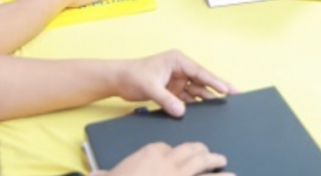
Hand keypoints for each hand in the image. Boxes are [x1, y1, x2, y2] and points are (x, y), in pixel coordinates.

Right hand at [102, 142, 230, 175]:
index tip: (176, 157)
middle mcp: (169, 159)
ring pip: (203, 161)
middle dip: (200, 150)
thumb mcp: (107, 175)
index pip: (166, 148)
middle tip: (208, 153)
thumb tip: (98, 174)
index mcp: (151, 152)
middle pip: (190, 149)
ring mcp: (181, 173)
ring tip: (223, 161)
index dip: (173, 154)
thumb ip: (106, 173)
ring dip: (215, 160)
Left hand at [113, 50, 236, 116]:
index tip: (227, 89)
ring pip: (196, 91)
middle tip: (234, 96)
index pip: (200, 72)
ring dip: (206, 99)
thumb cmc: (133, 76)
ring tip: (221, 108)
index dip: (214, 81)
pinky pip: (187, 98)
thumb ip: (167, 99)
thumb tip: (182, 112)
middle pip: (202, 81)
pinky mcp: (172, 90)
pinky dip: (194, 105)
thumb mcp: (150, 87)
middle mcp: (180, 69)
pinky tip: (203, 112)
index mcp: (178, 61)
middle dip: (216, 89)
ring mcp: (177, 80)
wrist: (118, 80)